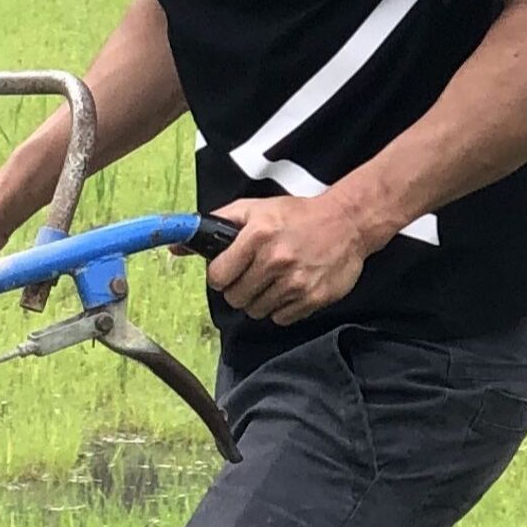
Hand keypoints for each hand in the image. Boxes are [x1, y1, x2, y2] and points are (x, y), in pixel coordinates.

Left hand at [205, 193, 382, 323]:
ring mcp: (296, 282)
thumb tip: (177, 244)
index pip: (218, 277)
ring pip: (256, 311)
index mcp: (257, 236)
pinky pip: (281, 318)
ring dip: (259, 300)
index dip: (220, 276)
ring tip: (272, 282)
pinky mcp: (313, 298)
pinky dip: (281, 308)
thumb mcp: (254, 209)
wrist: (348, 222)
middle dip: (238, 289)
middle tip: (252, 277)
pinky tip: (289, 290)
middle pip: (235, 298)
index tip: (228, 272)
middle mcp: (276, 260)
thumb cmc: (296, 215)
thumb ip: (215, 224)